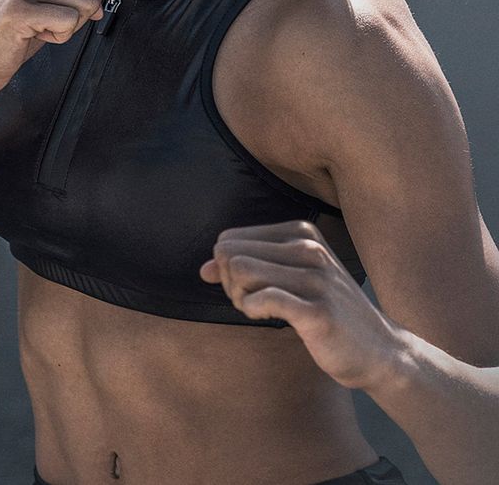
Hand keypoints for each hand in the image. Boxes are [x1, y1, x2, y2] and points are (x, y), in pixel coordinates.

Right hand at [0, 0, 107, 99]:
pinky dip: (59, 37)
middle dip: (79, 12)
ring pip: (86, 3)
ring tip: (36, 27)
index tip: (49, 6)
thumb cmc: (13, 29)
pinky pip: (70, 22)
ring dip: (68, 26)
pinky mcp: (15, 9)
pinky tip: (31, 36)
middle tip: (45, 21)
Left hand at [199, 219, 407, 390]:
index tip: (246, 287)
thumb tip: (203, 269)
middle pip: (230, 253)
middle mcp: (308, 247)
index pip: (230, 238)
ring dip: (238, 297)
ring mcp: (315, 276)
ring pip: (240, 271)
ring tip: (257, 309)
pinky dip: (252, 309)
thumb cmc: (325, 312)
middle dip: (227, 282)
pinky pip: (260, 298)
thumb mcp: (288, 279)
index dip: (225, 267)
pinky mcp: (317, 309)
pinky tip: (267, 317)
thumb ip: (245, 268)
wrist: (380, 351)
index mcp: (300, 232)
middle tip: (247, 302)